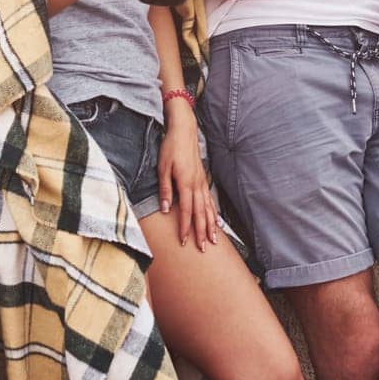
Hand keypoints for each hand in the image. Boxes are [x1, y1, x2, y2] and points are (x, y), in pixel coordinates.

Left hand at [158, 104, 218, 250]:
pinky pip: (210, 200)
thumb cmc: (170, 148)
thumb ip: (165, 189)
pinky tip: (216, 221)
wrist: (184, 131)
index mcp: (186, 183)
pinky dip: (213, 212)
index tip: (184, 241)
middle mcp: (197, 185)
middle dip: (202, 232)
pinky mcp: (203, 179)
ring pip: (208, 208)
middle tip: (205, 248)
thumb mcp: (162, 167)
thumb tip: (165, 209)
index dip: (185, 227)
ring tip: (214, 240)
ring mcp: (202, 182)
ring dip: (210, 225)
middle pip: (200, 213)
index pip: (186, 211)